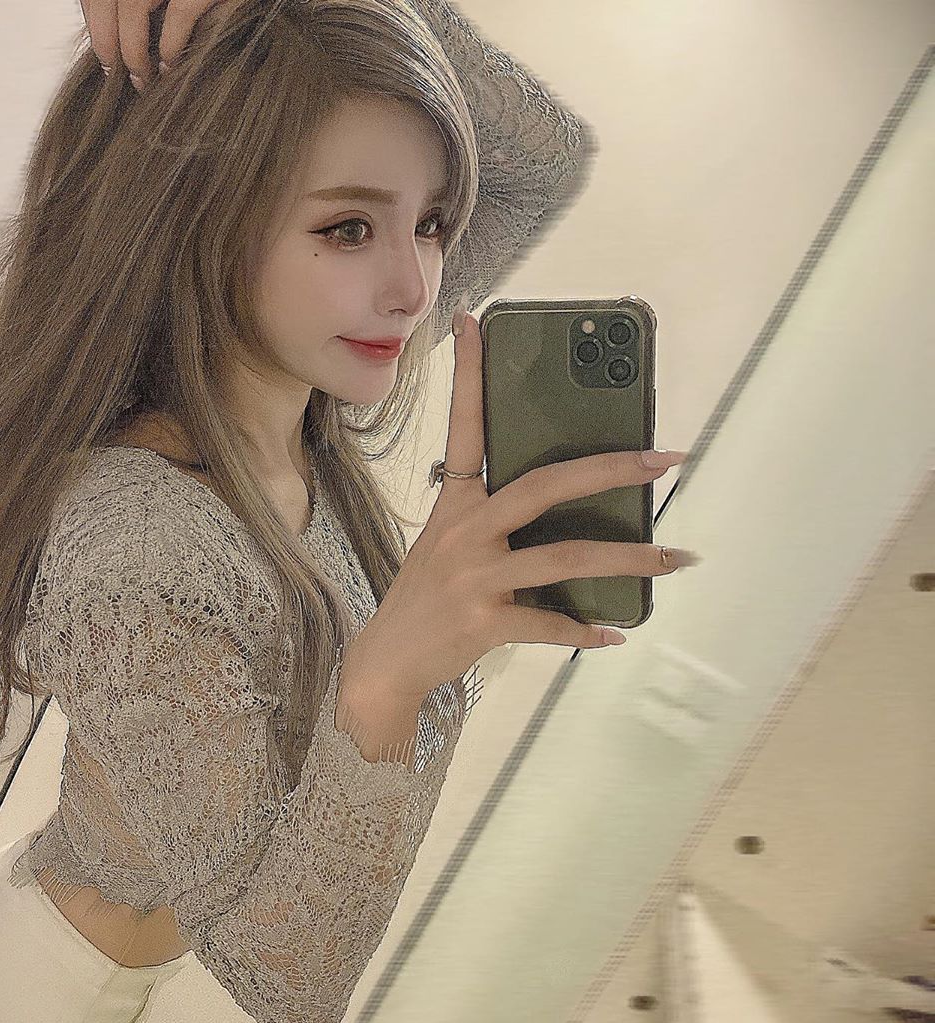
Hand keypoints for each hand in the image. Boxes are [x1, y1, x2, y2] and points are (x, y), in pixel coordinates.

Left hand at [79, 0, 244, 90]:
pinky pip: (179, 15)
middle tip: (117, 76)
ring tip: (142, 80)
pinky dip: (170, 46)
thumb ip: (143, 7)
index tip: (105, 55)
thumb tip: (112, 38)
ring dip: (133, 51)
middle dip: (107, 42)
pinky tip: (171, 68)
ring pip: (133, 7)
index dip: (95, 24)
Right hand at [345, 309, 698, 703]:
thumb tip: (568, 506)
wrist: (387, 663)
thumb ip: (493, 520)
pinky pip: (548, 623)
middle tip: (664, 458)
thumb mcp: (448, 545)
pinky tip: (613, 633)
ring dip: (628, 557)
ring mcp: (473, 577)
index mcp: (455, 505)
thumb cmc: (427, 598)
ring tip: (674, 557)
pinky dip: (584, 630)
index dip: (470, 374)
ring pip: (564, 557)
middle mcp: (463, 532)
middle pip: (543, 485)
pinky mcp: (483, 621)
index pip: (463, 427)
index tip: (474, 321)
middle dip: (609, 469)